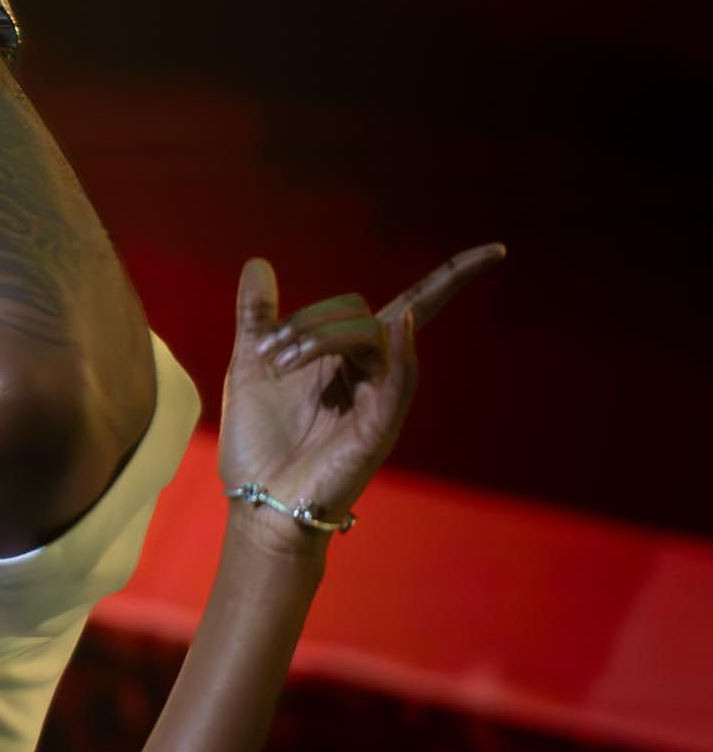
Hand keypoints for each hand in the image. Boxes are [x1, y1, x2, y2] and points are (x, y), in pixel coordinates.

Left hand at [218, 244, 505, 528]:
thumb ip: (258, 316)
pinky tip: (404, 324)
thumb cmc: (259, 441)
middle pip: (365, 314)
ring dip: (320, 335)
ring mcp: (382, 401)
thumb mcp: (254, 365)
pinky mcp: (379, 428)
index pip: (408, 304)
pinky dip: (403, 351)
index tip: (498, 250)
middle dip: (309, 321)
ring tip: (279, 362)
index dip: (452, 277)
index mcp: (352, 357)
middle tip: (268, 353)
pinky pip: (400, 381)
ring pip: (374, 336)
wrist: (258, 502)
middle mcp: (375, 375)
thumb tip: (258, 262)